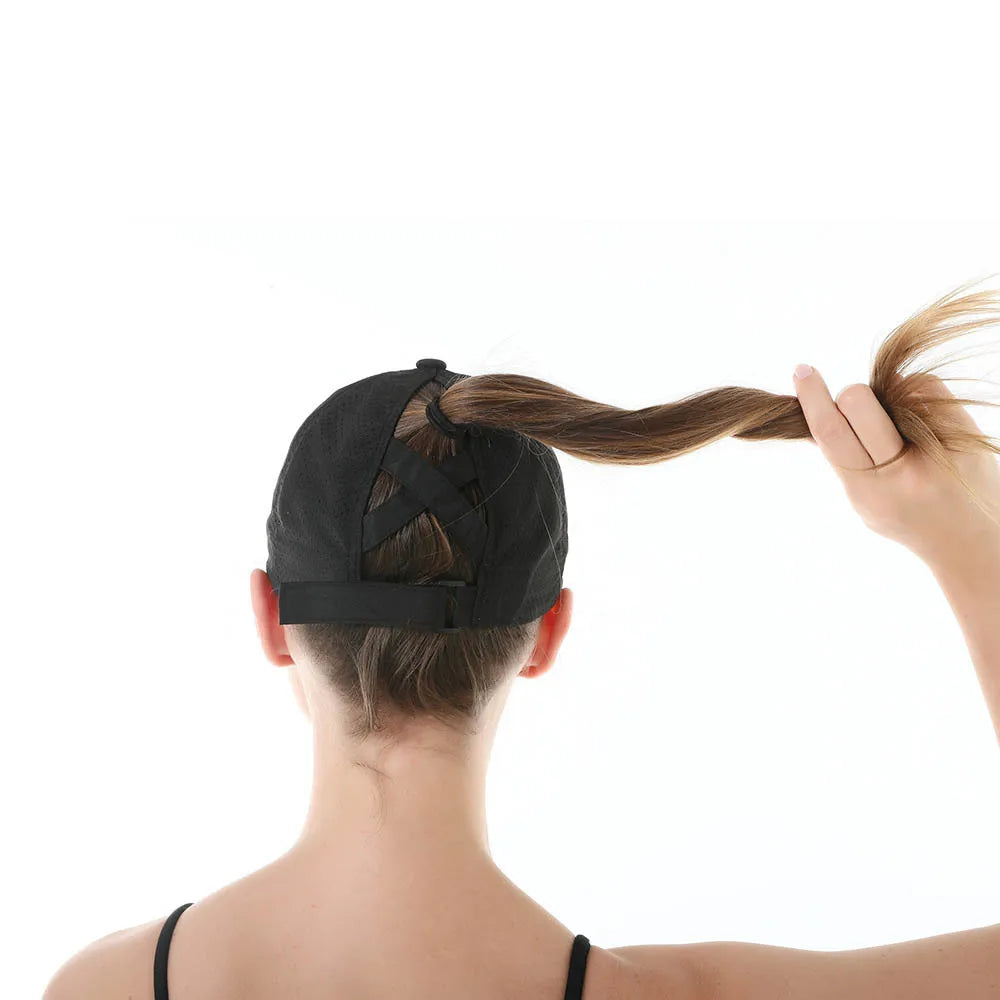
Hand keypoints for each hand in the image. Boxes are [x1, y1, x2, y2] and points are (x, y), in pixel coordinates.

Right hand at [792, 364, 999, 566]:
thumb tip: (816, 409)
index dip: (813, 397)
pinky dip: (911, 391)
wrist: (970, 537)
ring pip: (893, 388)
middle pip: (858, 402)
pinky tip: (917, 415)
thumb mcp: (864, 498)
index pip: (831, 431)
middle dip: (849, 395)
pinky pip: (924, 385)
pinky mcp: (964, 431)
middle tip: (856, 409)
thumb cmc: (905, 514)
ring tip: (896, 425)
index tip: (802, 370)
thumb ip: (841, 459)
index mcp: (868, 490)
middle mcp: (902, 471)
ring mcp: (937, 450)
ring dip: (882, 397)